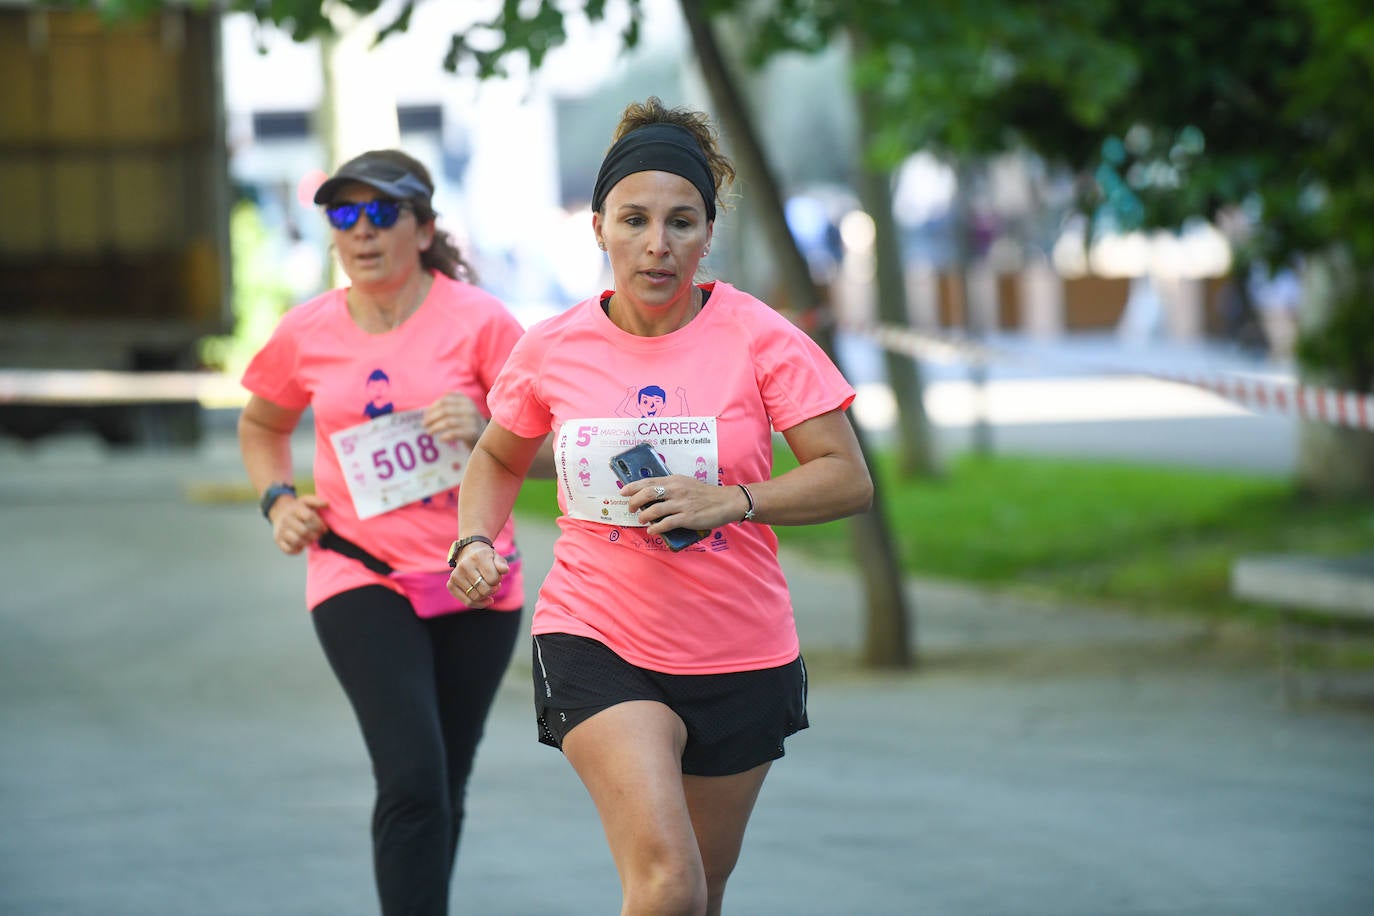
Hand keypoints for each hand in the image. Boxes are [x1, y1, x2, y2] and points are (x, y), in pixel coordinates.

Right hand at [269, 494, 329, 554]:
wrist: (279, 513)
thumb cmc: (298, 509)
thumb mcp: (306, 501)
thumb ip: (316, 501)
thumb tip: (326, 504)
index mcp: (294, 509)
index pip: (309, 517)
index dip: (319, 524)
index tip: (324, 528)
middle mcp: (286, 519)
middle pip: (304, 531)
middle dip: (315, 535)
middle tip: (319, 535)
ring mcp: (281, 530)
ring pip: (296, 540)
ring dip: (307, 542)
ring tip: (311, 539)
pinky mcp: (278, 540)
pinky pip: (288, 549)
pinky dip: (298, 549)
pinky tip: (302, 544)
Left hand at [422, 392, 487, 446]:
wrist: (490, 439)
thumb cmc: (470, 425)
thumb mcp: (464, 410)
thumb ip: (453, 403)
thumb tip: (437, 401)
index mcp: (466, 400)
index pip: (444, 401)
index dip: (432, 408)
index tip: (425, 416)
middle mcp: (470, 409)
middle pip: (444, 410)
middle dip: (431, 418)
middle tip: (424, 425)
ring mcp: (472, 421)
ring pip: (447, 422)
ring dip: (435, 427)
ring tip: (429, 432)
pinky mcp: (473, 433)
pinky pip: (454, 434)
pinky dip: (445, 436)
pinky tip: (440, 439)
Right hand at [447, 543, 509, 607]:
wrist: (469, 552)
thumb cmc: (486, 558)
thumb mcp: (497, 558)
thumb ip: (502, 565)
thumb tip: (504, 570)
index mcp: (477, 557)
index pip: (493, 579)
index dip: (498, 580)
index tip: (497, 576)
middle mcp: (464, 566)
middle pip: (485, 590)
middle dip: (492, 589)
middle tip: (493, 584)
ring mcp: (455, 576)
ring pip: (476, 597)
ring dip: (485, 596)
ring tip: (487, 587)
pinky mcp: (451, 584)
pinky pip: (468, 602)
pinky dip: (478, 603)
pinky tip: (484, 600)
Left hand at [622, 475, 744, 535]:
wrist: (725, 502)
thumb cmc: (705, 494)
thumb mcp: (686, 483)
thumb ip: (671, 487)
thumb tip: (653, 494)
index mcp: (674, 481)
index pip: (648, 481)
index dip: (632, 486)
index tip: (622, 491)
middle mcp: (676, 490)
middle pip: (647, 494)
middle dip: (634, 502)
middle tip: (631, 509)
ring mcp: (681, 504)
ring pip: (654, 510)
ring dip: (643, 517)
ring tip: (641, 520)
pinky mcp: (687, 518)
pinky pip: (666, 523)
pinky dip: (655, 528)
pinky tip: (652, 530)